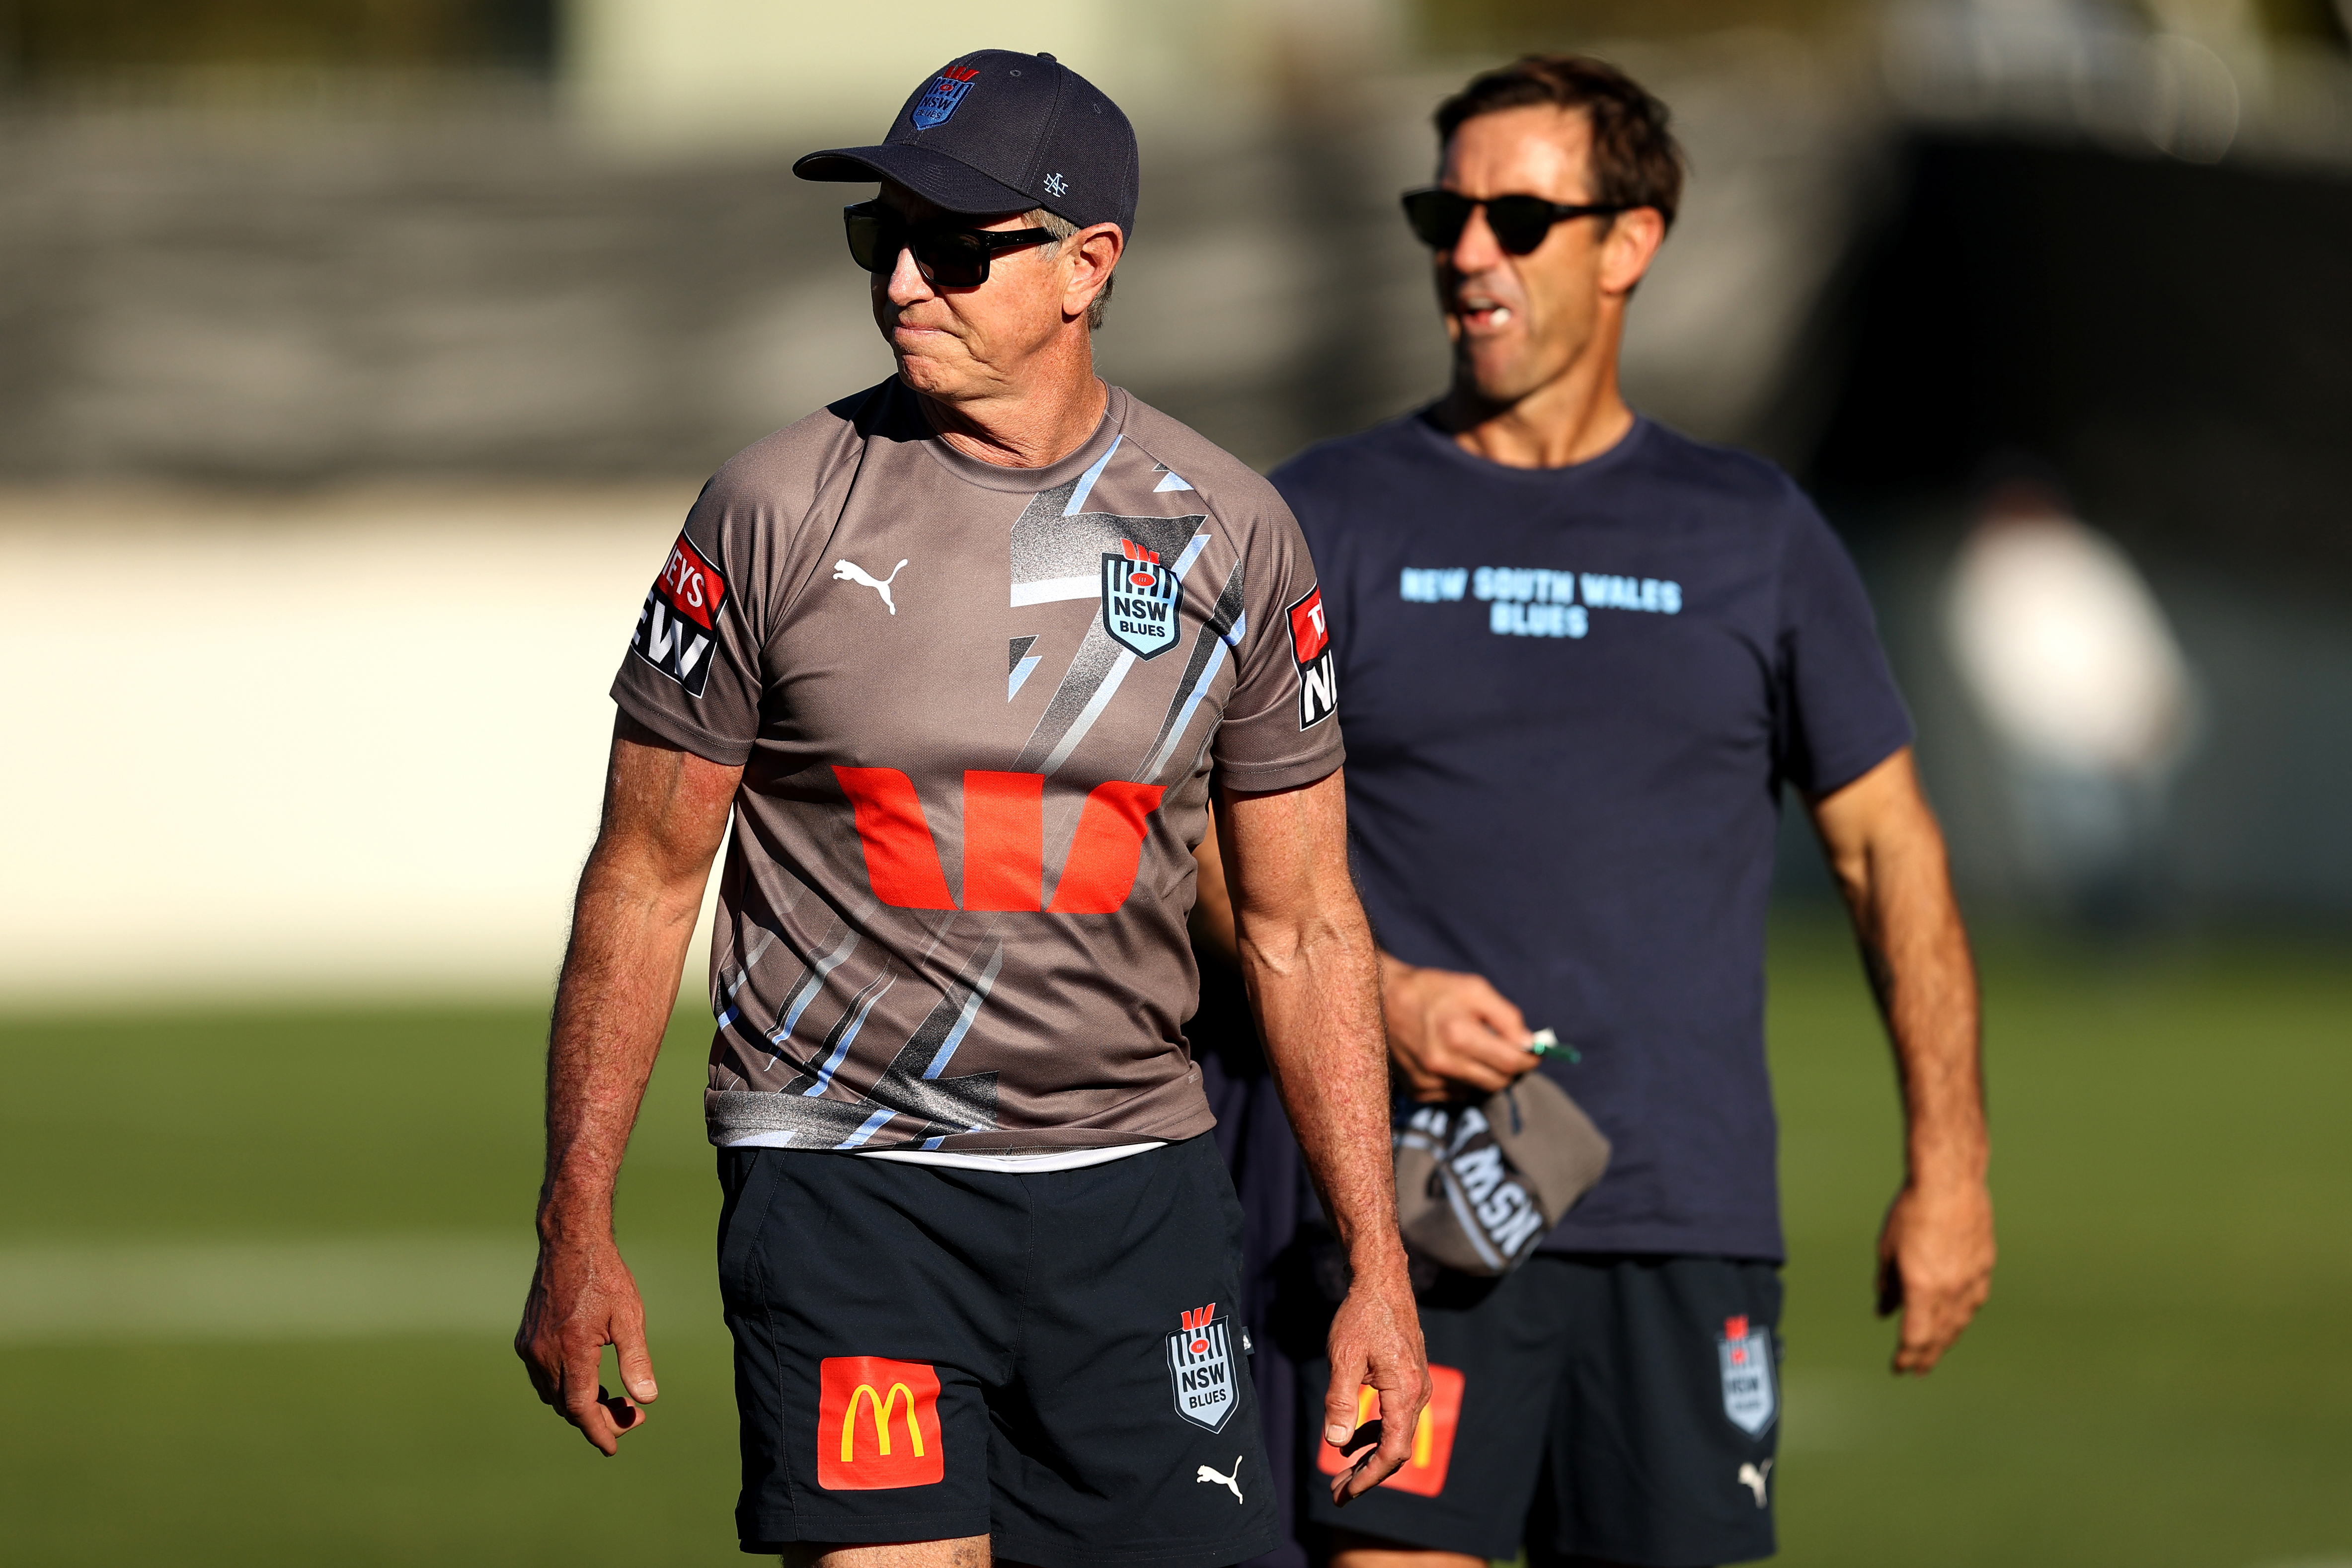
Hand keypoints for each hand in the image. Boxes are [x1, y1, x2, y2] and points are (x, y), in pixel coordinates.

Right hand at [516, 1230, 659, 1454]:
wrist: (570, 1243)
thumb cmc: (605, 1276)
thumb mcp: (629, 1316)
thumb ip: (636, 1360)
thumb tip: (647, 1399)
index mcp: (572, 1350)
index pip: (581, 1408)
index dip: (598, 1431)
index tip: (613, 1447)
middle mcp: (544, 1354)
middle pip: (568, 1406)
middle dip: (599, 1418)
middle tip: (632, 1415)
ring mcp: (531, 1347)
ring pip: (554, 1394)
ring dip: (581, 1404)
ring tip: (615, 1399)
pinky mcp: (526, 1340)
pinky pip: (544, 1377)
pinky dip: (565, 1387)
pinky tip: (590, 1379)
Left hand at [1321, 1263, 1430, 1504]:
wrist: (1382, 1281)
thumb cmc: (1362, 1316)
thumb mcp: (1343, 1358)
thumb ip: (1341, 1401)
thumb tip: (1337, 1442)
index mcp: (1404, 1391)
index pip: (1392, 1450)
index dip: (1370, 1476)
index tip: (1347, 1492)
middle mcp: (1417, 1392)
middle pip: (1395, 1449)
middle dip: (1367, 1474)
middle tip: (1338, 1493)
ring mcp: (1415, 1385)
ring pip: (1395, 1434)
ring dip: (1369, 1455)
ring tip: (1341, 1473)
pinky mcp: (1409, 1377)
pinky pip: (1395, 1416)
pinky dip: (1374, 1433)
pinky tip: (1352, 1440)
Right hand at [1381, 956, 1539, 1101]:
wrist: (1382, 999)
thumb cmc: (1433, 990)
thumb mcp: (1474, 989)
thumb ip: (1507, 1017)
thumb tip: (1531, 1044)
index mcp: (1459, 1035)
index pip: (1511, 1063)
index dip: (1529, 1059)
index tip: (1533, 1052)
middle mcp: (1442, 1063)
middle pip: (1498, 1083)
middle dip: (1509, 1068)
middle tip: (1505, 1049)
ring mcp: (1428, 1080)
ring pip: (1477, 1090)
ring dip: (1483, 1074)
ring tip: (1470, 1049)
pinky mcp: (1417, 1090)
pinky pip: (1454, 1094)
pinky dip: (1459, 1080)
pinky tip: (1448, 1058)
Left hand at [1876, 1177, 1994, 1374]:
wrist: (1949, 1182)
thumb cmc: (1911, 1212)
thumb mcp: (1887, 1250)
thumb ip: (1886, 1286)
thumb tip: (1883, 1311)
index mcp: (1923, 1288)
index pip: (1915, 1337)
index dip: (1906, 1356)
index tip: (1898, 1367)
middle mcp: (1951, 1290)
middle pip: (1939, 1336)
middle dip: (1926, 1356)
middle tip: (1917, 1370)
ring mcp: (1972, 1280)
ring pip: (1960, 1322)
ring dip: (1947, 1340)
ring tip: (1936, 1352)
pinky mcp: (1985, 1267)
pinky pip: (1974, 1302)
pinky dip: (1963, 1316)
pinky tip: (1958, 1321)